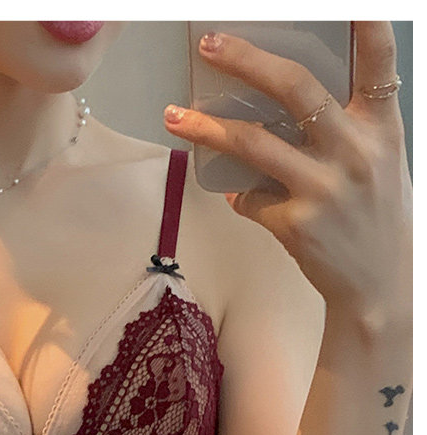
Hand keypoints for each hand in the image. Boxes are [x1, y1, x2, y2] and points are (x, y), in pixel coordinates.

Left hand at [163, 22, 411, 317]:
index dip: (366, 22)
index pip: (378, 61)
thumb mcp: (379, 163)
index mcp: (382, 127)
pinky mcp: (296, 224)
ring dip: (207, 127)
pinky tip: (238, 196)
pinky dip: (239, 195)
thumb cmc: (374, 217)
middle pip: (295, 87)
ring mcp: (324, 189)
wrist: (377, 287)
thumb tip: (278, 106)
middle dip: (247, 59)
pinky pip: (250, 198)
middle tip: (210, 44)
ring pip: (253, 143)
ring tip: (174, 116)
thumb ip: (344, 130)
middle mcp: (355, 151)